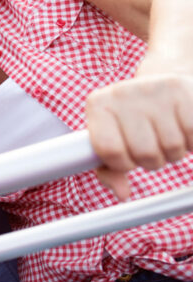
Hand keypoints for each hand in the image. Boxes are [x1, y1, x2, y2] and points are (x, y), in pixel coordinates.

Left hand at [86, 74, 192, 200]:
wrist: (160, 87)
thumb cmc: (133, 120)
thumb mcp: (114, 139)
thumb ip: (110, 170)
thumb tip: (122, 194)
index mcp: (98, 105)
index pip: (109, 151)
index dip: (124, 164)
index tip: (129, 157)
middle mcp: (121, 92)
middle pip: (144, 153)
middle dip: (152, 160)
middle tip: (152, 145)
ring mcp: (151, 89)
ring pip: (172, 148)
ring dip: (173, 151)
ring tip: (167, 133)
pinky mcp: (180, 89)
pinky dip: (192, 142)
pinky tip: (182, 128)